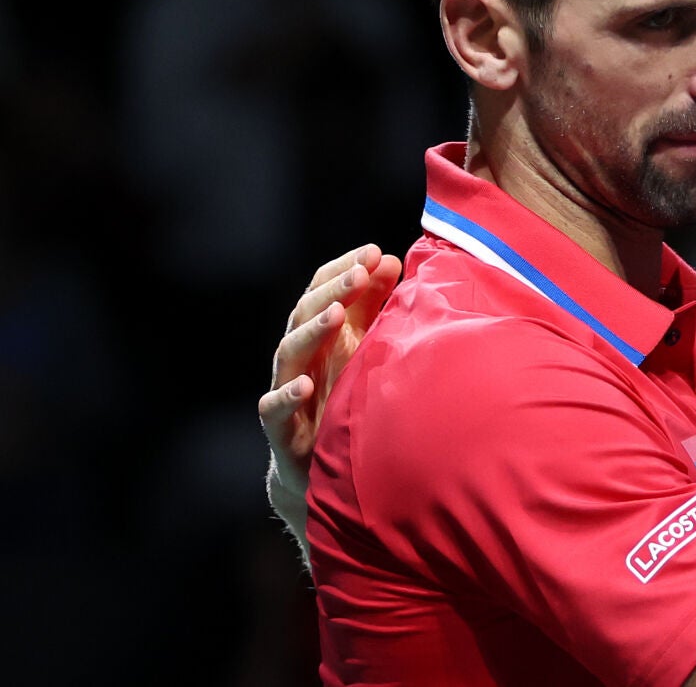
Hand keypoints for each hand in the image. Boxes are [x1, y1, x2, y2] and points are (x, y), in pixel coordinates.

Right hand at [259, 244, 400, 556]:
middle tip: (361, 272)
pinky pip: (274, 410)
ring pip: (289, 353)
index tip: (374, 252)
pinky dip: (288, 396)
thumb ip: (375, 306)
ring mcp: (288, 392)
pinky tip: (305, 384)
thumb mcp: (363, 349)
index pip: (324, 291)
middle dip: (333, 290)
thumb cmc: (346, 399)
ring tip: (335, 312)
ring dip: (312, 330)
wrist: (321, 472)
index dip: (345, 270)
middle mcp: (301, 358)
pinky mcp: (282, 431)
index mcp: (321, 336)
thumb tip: (392, 259)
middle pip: (307, 314)